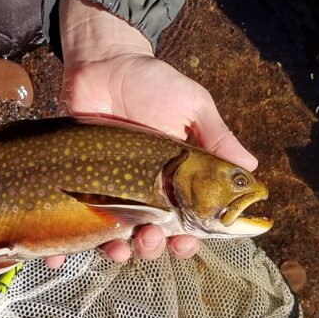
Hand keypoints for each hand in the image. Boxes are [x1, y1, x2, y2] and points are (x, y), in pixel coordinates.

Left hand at [51, 0, 256, 265]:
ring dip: (119, 251)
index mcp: (177, 181)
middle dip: (154, 247)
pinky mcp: (79, 187)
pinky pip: (75, 223)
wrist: (102, 62)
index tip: (187, 241)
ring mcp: (110, 192)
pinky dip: (69, 246)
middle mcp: (145, 193)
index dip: (190, 239)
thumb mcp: (191, 105)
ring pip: (116, 238)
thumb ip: (217, 137)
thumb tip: (251, 168)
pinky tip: (67, 254)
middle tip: (150, 238)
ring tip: (118, 246)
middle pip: (153, 237)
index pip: (188, 223)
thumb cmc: (153, 82)